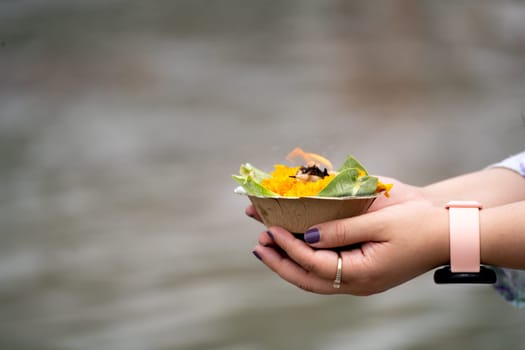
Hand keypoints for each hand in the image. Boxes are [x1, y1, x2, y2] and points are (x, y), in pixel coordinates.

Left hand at [251, 178, 449, 294]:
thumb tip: (307, 235)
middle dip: (280, 262)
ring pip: (315, 279)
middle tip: (258, 245)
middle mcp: (357, 283)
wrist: (448, 232)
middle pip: (308, 279)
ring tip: (268, 246)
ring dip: (290, 263)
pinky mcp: (362, 271)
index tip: (270, 229)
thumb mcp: (380, 222)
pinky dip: (307, 260)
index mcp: (363, 273)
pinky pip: (327, 271)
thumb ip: (341, 229)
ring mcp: (360, 280)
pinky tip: (295, 246)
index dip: (289, 246)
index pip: (314, 263)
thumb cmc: (419, 224)